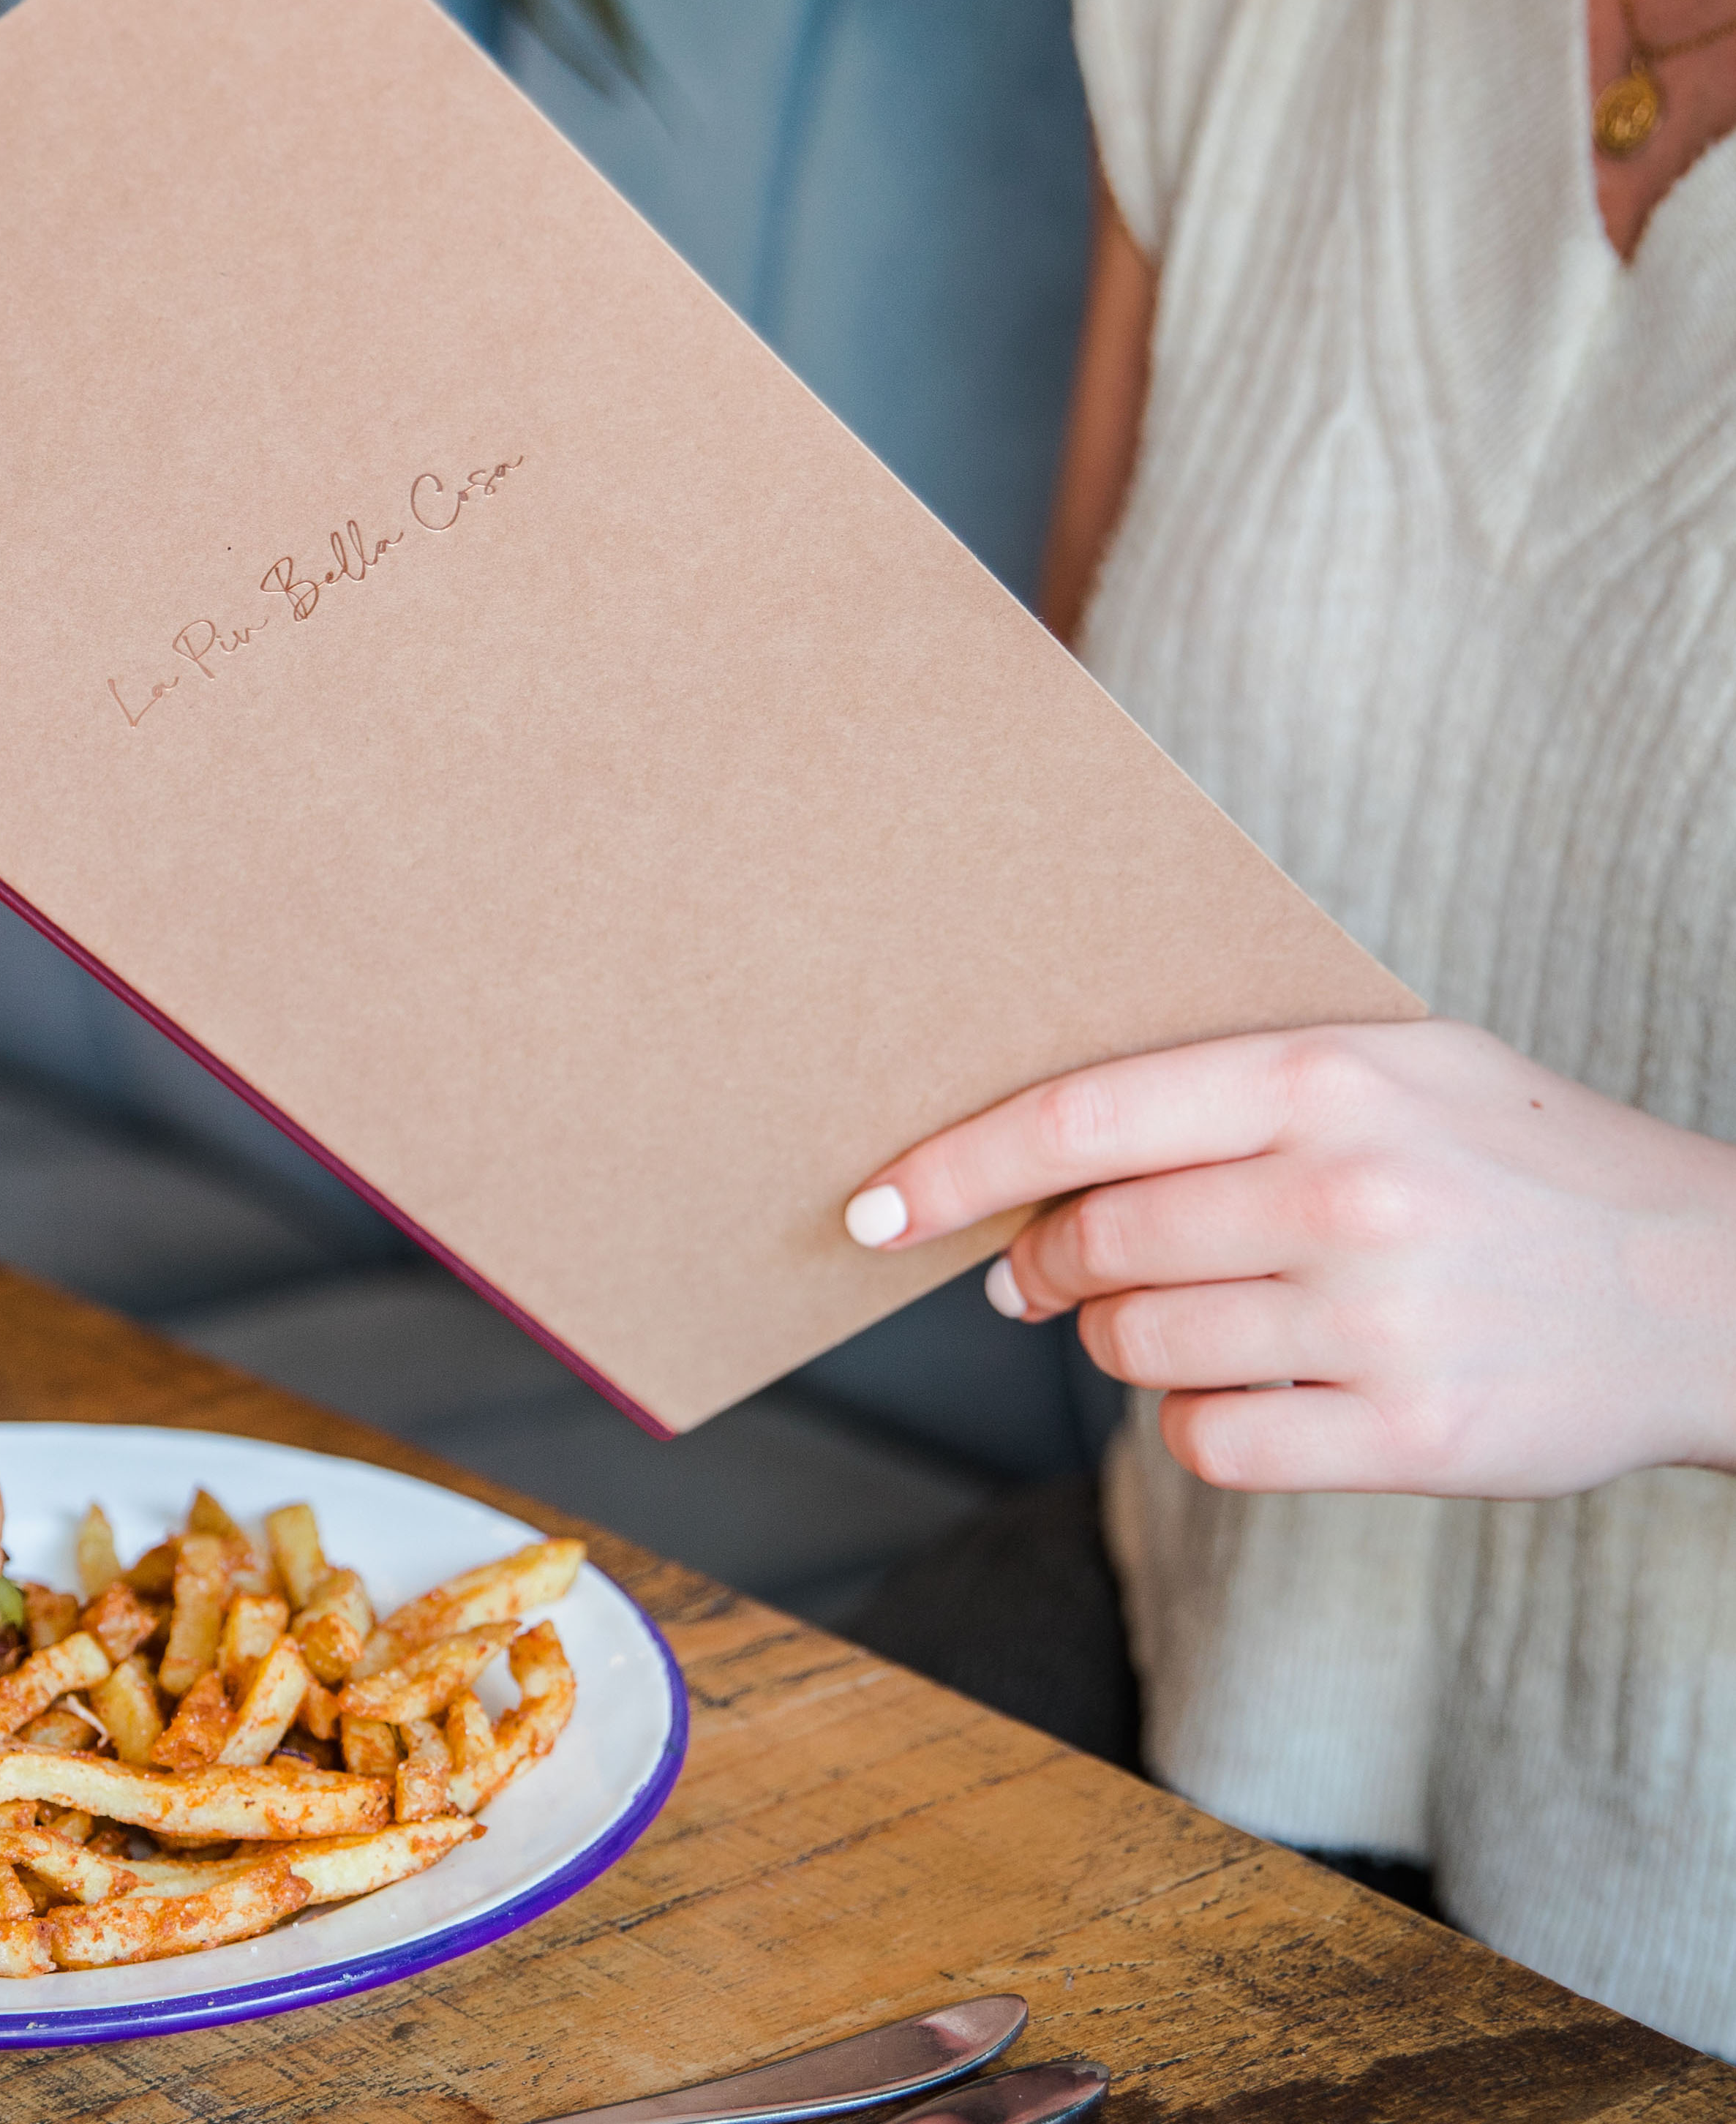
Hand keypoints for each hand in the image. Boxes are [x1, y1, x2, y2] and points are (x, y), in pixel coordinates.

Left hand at [842, 1020, 1735, 1499]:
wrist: (1718, 1285)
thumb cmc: (1519, 1160)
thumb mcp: (1391, 1069)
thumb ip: (1216, 1106)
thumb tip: (1035, 1205)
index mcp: (1322, 1076)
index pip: (1075, 1119)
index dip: (949, 1167)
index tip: (864, 1206)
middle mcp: (1341, 1190)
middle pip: (1093, 1244)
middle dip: (1047, 1267)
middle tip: (1051, 1273)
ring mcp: (1377, 1318)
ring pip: (1136, 1350)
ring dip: (1125, 1345)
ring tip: (1197, 1317)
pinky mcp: (1411, 1434)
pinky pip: (1208, 1446)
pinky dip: (1199, 1424)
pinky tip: (1260, 1388)